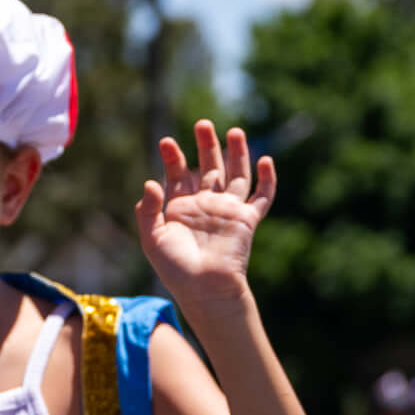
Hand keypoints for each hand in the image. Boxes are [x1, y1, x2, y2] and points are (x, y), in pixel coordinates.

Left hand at [135, 120, 275, 310]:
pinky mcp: (247, 220)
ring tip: (235, 132)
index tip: (166, 142)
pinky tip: (265, 160)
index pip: (179, 174)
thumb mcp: (152, 239)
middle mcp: (205, 204)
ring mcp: (228, 211)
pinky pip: (261, 197)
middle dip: (206, 145)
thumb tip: (150, 182)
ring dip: (237, 153)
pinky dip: (266, 179)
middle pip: (209, 166)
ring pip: (236, 175)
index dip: (174, 157)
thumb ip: (148, 211)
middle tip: (203, 124)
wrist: (204, 290)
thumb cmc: (175, 269)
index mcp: (181, 206)